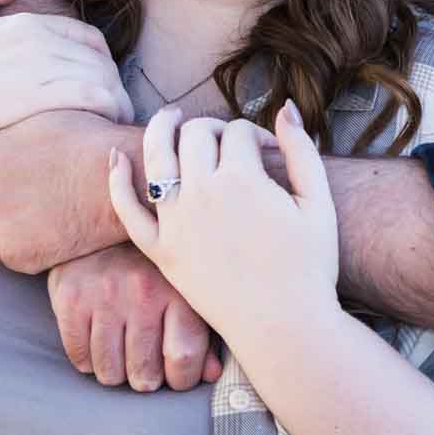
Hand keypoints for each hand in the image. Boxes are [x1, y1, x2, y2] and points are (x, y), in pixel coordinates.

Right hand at [0, 0, 129, 169]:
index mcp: (24, 23)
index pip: (88, 39)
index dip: (101, 65)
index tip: (100, 90)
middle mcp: (35, 39)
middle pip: (100, 60)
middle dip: (113, 87)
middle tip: (112, 114)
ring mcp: (35, 66)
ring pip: (101, 78)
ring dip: (116, 103)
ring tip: (112, 127)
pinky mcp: (33, 98)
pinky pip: (91, 98)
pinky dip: (108, 112)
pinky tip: (105, 131)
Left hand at [0, 109, 137, 270]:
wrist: (118, 177)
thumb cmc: (88, 142)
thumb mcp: (38, 118)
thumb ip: (8, 131)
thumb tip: (2, 127)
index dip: (8, 178)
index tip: (33, 177)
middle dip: (11, 204)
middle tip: (48, 196)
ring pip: (2, 232)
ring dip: (23, 228)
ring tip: (57, 212)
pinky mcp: (15, 254)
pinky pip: (21, 257)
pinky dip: (40, 250)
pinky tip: (61, 230)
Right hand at [47, 245, 223, 390]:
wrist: (106, 216)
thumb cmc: (152, 263)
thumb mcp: (184, 288)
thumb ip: (200, 332)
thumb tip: (211, 374)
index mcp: (178, 290)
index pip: (183, 359)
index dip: (181, 379)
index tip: (176, 375)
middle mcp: (142, 292)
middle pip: (144, 374)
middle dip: (145, 379)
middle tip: (144, 365)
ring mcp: (104, 295)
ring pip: (109, 372)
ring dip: (115, 372)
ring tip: (120, 353)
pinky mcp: (70, 297)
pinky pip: (79, 356)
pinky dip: (88, 359)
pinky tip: (97, 341)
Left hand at [109, 105, 338, 342]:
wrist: (284, 327)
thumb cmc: (310, 268)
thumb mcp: (318, 204)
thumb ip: (302, 150)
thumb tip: (285, 107)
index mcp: (243, 179)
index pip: (238, 132)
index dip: (256, 133)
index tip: (269, 149)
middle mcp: (203, 193)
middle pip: (196, 135)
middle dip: (212, 127)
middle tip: (226, 140)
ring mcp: (177, 222)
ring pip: (156, 157)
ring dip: (160, 128)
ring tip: (169, 117)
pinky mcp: (161, 251)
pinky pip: (128, 210)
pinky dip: (117, 180)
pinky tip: (115, 158)